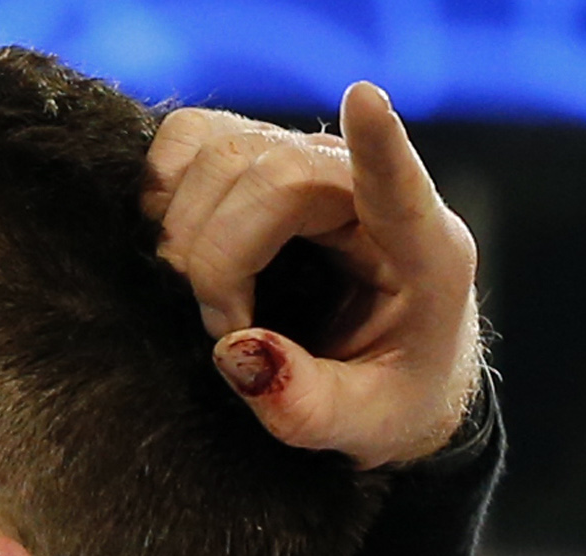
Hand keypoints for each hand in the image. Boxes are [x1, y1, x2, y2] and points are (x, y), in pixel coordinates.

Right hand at [145, 82, 480, 468]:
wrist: (387, 372)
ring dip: (185, 232)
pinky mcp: (255, 160)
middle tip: (226, 329)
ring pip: (220, 153)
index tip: (364, 99)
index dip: (378, 145)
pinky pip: (189, 140)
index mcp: (422, 252)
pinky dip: (162, 188)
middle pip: (270, 175)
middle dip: (217, 259)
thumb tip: (236, 348)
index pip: (398, 186)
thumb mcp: (357, 426)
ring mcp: (305, 165)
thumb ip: (304, 403)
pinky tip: (178, 244)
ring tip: (208, 297)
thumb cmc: (386, 395)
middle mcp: (362, 188)